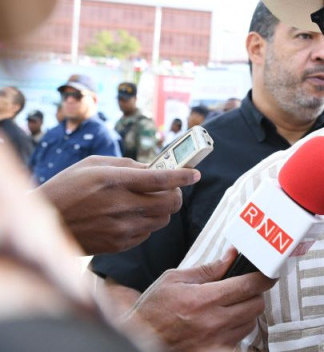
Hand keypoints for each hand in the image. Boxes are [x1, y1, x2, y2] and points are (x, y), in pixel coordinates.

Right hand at [36, 155, 199, 253]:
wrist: (43, 224)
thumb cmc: (68, 187)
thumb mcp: (93, 164)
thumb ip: (128, 165)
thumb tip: (155, 168)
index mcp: (115, 181)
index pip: (160, 179)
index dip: (183, 176)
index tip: (195, 174)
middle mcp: (121, 206)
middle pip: (170, 203)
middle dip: (176, 193)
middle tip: (169, 188)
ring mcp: (121, 228)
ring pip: (163, 219)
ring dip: (163, 209)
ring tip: (148, 201)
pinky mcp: (119, 244)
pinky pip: (148, 233)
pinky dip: (148, 223)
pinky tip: (132, 216)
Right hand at [122, 248, 275, 351]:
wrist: (136, 339)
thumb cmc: (152, 310)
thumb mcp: (175, 280)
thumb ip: (208, 269)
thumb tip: (231, 256)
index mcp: (204, 299)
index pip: (249, 285)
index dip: (264, 277)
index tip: (268, 274)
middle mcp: (213, 322)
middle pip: (256, 305)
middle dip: (254, 294)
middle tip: (243, 290)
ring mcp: (215, 342)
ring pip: (250, 323)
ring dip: (245, 314)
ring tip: (226, 309)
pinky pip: (239, 342)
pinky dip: (236, 332)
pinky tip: (223, 326)